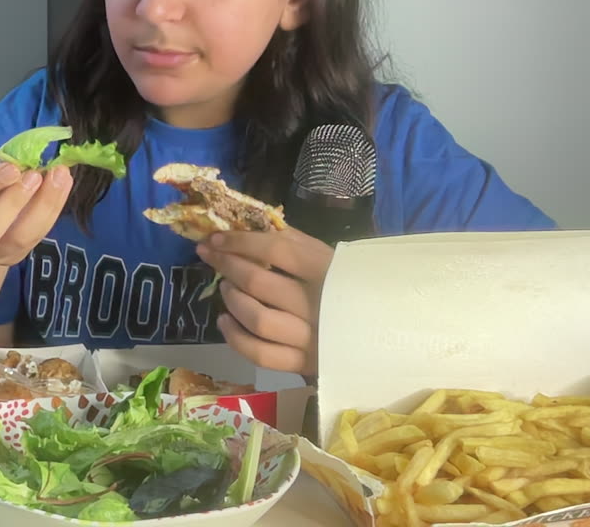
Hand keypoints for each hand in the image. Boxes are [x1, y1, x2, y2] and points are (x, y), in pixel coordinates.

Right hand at [0, 155, 73, 266]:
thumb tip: (25, 153)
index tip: (12, 167)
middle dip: (13, 203)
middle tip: (35, 175)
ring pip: (16, 240)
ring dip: (41, 207)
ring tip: (58, 177)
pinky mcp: (15, 257)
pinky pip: (36, 237)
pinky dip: (53, 210)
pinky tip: (63, 185)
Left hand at [195, 226, 332, 375]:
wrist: (377, 333)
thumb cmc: (346, 286)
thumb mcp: (326, 256)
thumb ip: (292, 240)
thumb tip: (249, 225)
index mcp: (328, 270)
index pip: (276, 250)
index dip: (240, 242)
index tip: (215, 239)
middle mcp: (319, 305)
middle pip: (260, 283)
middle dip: (227, 265)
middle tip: (211, 257)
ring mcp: (311, 338)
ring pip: (258, 319)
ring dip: (233, 300)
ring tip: (225, 288)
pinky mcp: (303, 364)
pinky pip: (260, 353)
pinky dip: (235, 337)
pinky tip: (225, 321)